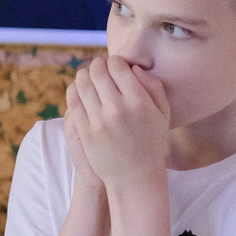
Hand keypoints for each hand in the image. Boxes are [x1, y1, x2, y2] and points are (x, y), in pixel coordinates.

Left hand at [67, 56, 169, 187]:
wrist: (135, 175)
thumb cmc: (151, 141)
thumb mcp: (163, 113)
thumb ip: (152, 85)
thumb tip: (133, 67)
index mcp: (139, 101)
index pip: (118, 66)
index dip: (114, 61)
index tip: (115, 65)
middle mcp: (118, 108)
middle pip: (97, 71)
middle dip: (97, 65)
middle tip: (99, 67)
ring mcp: (99, 120)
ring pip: (82, 83)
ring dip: (84, 75)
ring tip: (88, 76)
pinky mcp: (85, 130)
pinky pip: (73, 101)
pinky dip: (74, 90)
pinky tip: (79, 90)